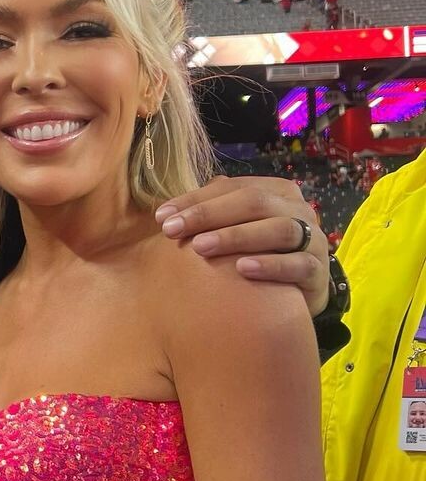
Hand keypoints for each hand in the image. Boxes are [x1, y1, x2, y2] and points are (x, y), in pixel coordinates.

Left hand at [155, 176, 329, 316]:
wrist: (301, 293)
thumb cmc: (262, 255)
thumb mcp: (238, 229)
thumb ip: (211, 215)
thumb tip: (167, 212)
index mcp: (277, 192)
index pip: (233, 187)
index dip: (196, 200)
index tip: (162, 217)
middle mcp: (297, 210)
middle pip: (254, 202)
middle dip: (209, 215)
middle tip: (174, 230)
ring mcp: (313, 239)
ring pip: (278, 229)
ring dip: (237, 236)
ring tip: (202, 247)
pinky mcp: (318, 271)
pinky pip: (297, 264)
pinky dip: (270, 265)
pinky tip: (242, 269)